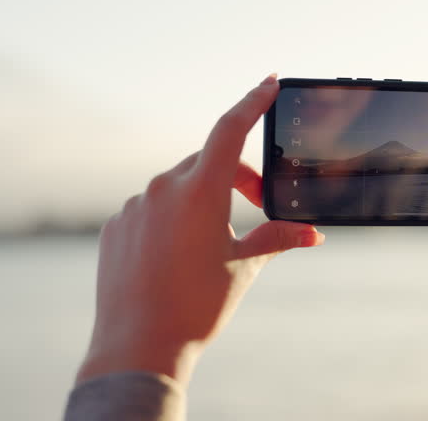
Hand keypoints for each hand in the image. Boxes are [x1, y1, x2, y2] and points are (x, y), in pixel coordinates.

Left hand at [75, 74, 323, 386]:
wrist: (138, 346)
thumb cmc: (196, 306)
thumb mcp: (244, 268)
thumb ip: (277, 238)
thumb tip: (312, 233)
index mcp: (198, 192)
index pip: (230, 130)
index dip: (253, 102)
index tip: (269, 82)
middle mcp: (162, 189)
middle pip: (209, 163)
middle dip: (237, 178)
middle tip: (257, 206)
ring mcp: (134, 206)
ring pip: (178, 187)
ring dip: (202, 201)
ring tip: (211, 246)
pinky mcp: (115, 226)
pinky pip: (150, 209)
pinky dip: (171, 219)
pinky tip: (177, 257)